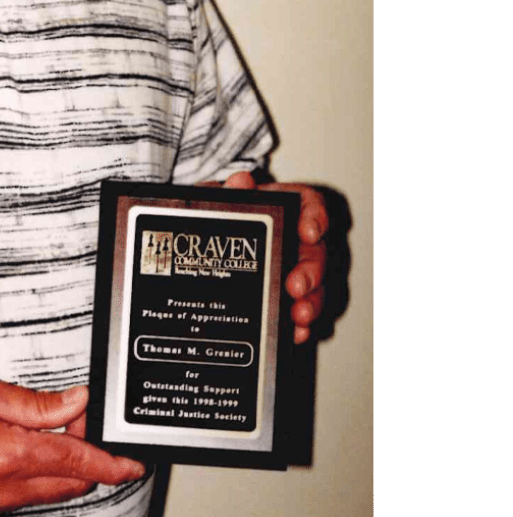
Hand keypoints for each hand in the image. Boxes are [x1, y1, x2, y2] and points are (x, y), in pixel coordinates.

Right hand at [0, 376, 144, 513]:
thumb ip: (34, 403)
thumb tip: (74, 404)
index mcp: (8, 457)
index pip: (77, 464)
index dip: (111, 464)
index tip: (133, 463)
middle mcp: (4, 490)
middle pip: (69, 484)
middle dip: (85, 456)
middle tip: (78, 416)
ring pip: (49, 491)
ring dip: (61, 466)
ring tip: (47, 424)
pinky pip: (26, 494)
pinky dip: (38, 473)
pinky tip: (23, 442)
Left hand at [223, 171, 327, 342]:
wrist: (200, 245)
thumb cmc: (216, 216)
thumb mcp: (214, 200)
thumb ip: (224, 190)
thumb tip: (239, 182)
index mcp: (280, 208)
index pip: (309, 205)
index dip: (315, 217)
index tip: (309, 232)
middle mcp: (293, 239)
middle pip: (315, 253)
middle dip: (311, 272)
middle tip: (296, 287)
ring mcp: (292, 269)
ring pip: (315, 287)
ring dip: (312, 304)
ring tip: (299, 316)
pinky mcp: (286, 297)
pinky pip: (301, 312)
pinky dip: (300, 326)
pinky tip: (294, 333)